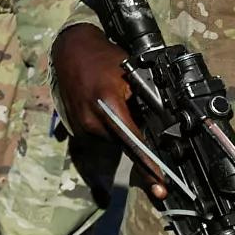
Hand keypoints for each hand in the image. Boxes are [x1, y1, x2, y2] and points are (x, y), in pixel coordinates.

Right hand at [51, 24, 165, 199]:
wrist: (70, 50)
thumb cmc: (103, 57)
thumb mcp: (131, 73)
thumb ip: (146, 100)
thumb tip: (165, 123)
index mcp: (108, 107)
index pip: (133, 142)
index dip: (148, 165)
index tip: (160, 184)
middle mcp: (91, 122)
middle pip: (124, 145)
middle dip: (139, 145)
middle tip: (149, 139)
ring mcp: (81, 127)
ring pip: (113, 141)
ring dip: (123, 134)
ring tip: (123, 109)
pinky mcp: (76, 128)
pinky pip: (101, 136)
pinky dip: (110, 130)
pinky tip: (110, 110)